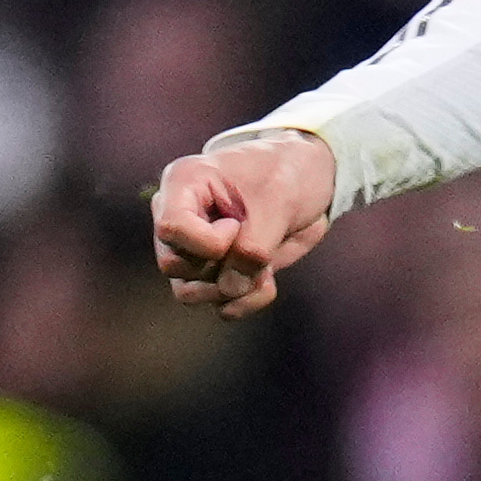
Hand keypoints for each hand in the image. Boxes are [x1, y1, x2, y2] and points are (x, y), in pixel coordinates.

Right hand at [149, 130, 341, 315]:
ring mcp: (192, 248)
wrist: (309, 179)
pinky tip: (267, 281)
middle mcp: (179, 218)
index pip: (171, 228)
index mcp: (183, 184)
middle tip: (260, 245)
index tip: (238, 224)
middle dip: (222, 266)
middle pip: (175, 265)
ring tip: (266, 266)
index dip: (208, 240)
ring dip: (234, 289)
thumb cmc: (288, 175)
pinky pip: (218, 305)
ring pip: (190, 291)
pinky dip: (245, 301)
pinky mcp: (214, 272)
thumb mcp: (278, 201)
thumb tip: (229, 289)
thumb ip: (253, 247)